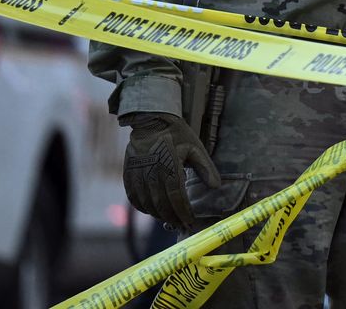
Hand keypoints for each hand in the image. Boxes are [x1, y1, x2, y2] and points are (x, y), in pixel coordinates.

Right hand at [120, 112, 220, 229]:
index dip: (183, 211)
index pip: (176, 195)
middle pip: (160, 203)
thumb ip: (206, 168)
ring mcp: (138, 172)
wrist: (151, 120)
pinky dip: (142, 207)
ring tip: (169, 220)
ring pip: (146, 202)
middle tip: (181, 226)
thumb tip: (216, 187)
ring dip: (158, 215)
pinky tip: (152, 211)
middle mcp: (151, 170)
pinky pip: (133, 196)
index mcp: (169, 164)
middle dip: (172, 217)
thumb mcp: (196, 148)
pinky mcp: (128, 172)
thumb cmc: (177, 135)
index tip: (189, 222)